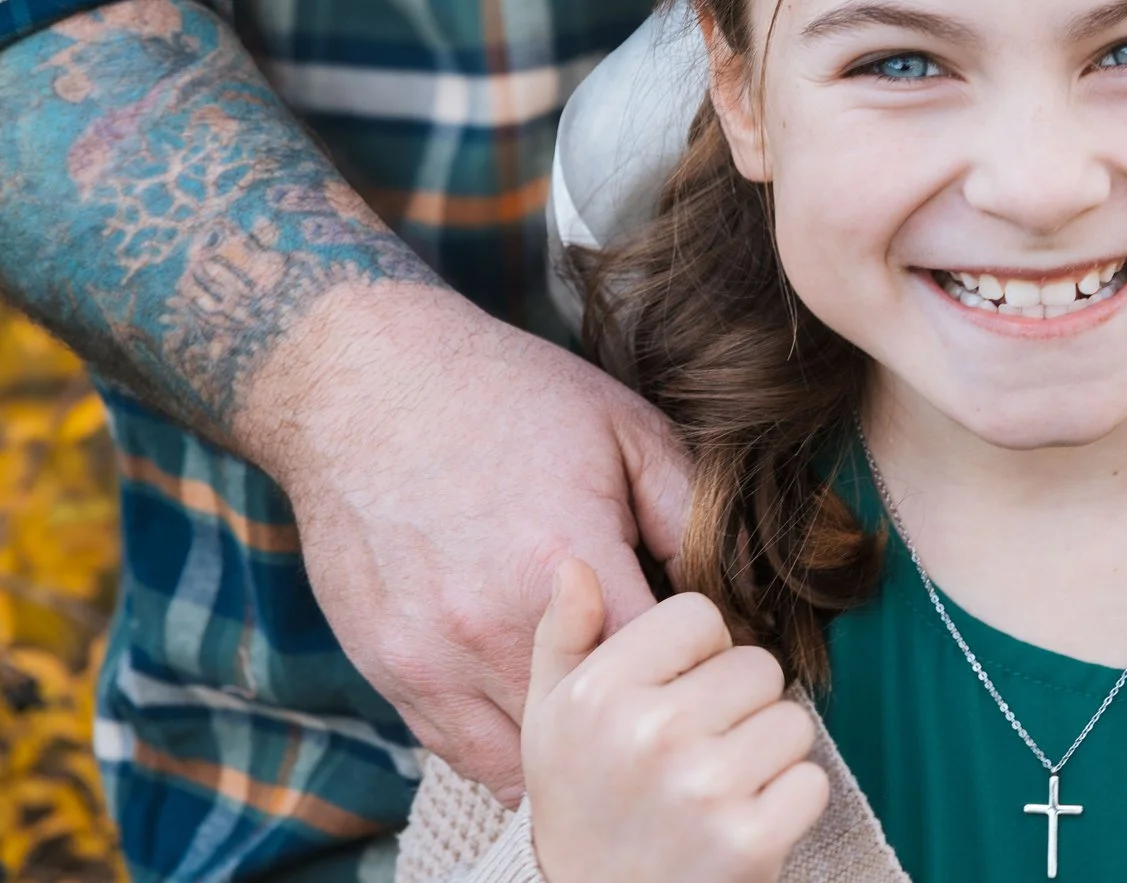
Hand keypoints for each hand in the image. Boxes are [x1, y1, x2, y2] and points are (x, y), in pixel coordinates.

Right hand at [240, 286, 693, 802]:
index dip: (704, 667)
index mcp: (568, 560)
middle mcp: (496, 625)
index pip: (669, 664)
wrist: (365, 385)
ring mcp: (435, 659)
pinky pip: (466, 755)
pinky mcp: (391, 674)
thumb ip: (689, 513)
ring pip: (534, 760)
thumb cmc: (508, 397)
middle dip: (647, 718)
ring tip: (614, 720)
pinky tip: (550, 726)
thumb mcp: (625, 430)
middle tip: (673, 696)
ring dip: (580, 749)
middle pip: (602, 725)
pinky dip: (515, 752)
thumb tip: (743, 584)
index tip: (718, 657)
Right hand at [524, 560, 829, 882]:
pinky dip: (788, 804)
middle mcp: (649, 733)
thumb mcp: (550, 721)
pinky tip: (738, 824)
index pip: (699, 615)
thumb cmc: (581, 806)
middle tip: (696, 753)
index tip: (672, 696)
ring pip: (792, 721)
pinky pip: (811, 781)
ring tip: (715, 790)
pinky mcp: (749, 839)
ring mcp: (703, 788)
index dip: (696, 654)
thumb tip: (574, 565)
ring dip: (767, 755)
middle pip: (757, 665)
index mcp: (599, 692)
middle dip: (738, 705)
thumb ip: (563, 637)